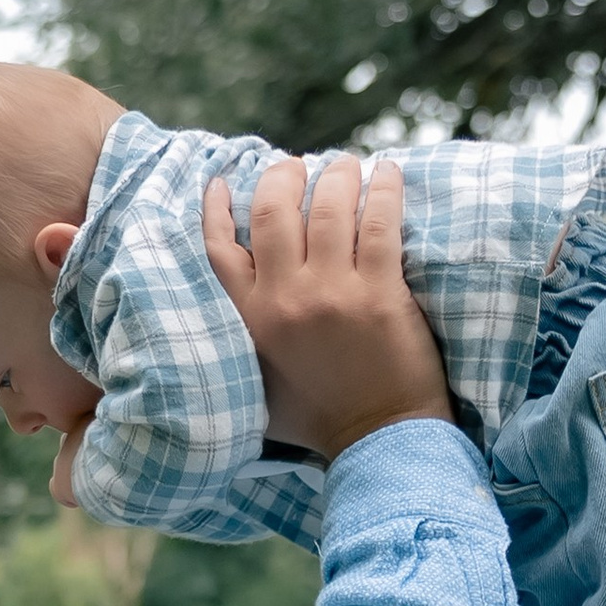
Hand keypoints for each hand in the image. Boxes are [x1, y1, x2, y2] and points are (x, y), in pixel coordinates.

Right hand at [202, 154, 451, 460]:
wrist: (378, 440)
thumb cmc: (318, 418)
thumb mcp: (254, 383)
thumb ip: (239, 339)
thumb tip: (232, 299)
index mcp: (249, 319)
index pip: (219, 245)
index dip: (217, 205)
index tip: (225, 179)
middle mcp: (283, 299)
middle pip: (272, 210)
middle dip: (283, 175)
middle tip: (299, 166)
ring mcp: (332, 293)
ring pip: (327, 206)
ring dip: (336, 173)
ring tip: (345, 164)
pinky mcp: (379, 292)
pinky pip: (379, 221)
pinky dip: (383, 189)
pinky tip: (387, 172)